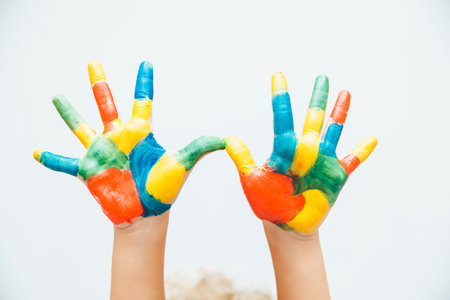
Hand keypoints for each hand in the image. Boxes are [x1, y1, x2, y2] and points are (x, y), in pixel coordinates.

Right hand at [33, 61, 223, 224]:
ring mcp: (102, 152)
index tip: (147, 64)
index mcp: (140, 133)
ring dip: (69, 112)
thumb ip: (200, 148)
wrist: (146, 214)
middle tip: (94, 63)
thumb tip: (226, 139)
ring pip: (82, 126)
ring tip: (57, 97)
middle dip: (100, 84)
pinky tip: (36, 152)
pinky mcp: (89, 170)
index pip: (143, 100)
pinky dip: (52, 159)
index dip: (144, 82)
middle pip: (107, 104)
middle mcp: (119, 138)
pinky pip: (65, 163)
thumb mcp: (181, 164)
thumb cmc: (164, 189)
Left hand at [224, 73, 376, 234]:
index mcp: (284, 149)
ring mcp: (322, 161)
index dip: (280, 96)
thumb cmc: (267, 204)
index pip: (282, 117)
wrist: (287, 225)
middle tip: (321, 76)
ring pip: (333, 130)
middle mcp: (304, 150)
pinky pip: (353, 160)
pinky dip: (362, 151)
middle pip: (312, 118)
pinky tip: (372, 138)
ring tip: (345, 92)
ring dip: (339, 113)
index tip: (278, 75)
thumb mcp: (252, 180)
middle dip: (317, 97)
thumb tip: (228, 138)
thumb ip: (244, 159)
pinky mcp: (337, 175)